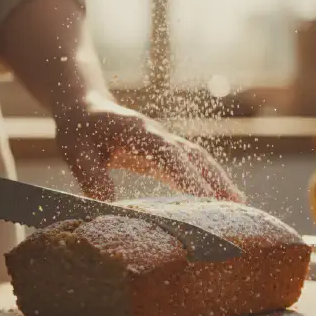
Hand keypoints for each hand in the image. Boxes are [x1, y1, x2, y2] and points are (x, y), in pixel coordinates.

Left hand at [55, 99, 245, 202]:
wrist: (84, 107)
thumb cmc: (79, 129)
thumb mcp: (75, 151)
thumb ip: (91, 175)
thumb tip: (109, 206)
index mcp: (136, 131)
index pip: (167, 153)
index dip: (186, 174)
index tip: (203, 198)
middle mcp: (157, 134)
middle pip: (193, 156)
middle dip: (214, 181)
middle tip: (234, 208)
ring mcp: (164, 143)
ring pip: (198, 160)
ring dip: (218, 181)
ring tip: (240, 207)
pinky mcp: (164, 154)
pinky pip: (192, 166)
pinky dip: (209, 182)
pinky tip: (225, 201)